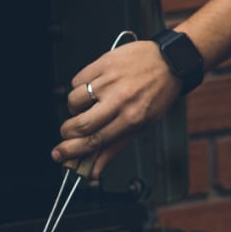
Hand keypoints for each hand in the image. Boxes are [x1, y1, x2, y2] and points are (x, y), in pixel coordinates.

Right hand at [50, 40, 182, 175]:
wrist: (170, 61)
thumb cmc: (158, 93)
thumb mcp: (142, 125)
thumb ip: (114, 148)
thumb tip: (94, 170)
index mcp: (131, 119)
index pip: (95, 141)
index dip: (73, 151)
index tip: (60, 154)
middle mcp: (120, 100)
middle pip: (81, 123)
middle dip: (67, 133)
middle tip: (67, 134)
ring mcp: (110, 80)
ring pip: (74, 100)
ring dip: (74, 108)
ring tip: (87, 106)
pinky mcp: (103, 63)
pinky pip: (77, 80)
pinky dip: (79, 88)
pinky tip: (91, 89)